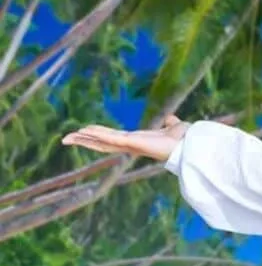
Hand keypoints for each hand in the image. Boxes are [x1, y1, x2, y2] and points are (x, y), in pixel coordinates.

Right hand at [62, 115, 189, 160]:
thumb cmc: (184, 139)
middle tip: (67, 138)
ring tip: (68, 138)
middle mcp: (132, 146)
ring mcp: (131, 145)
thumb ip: (169, 123)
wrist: (190, 144)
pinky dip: (97, 136)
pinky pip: (111, 139)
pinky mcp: (133, 143)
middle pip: (103, 144)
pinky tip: (83, 133)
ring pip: (103, 143)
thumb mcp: (173, 127)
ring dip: (85, 139)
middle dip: (85, 141)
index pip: (113, 140)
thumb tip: (170, 120)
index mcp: (139, 141)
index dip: (98, 137)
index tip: (85, 134)